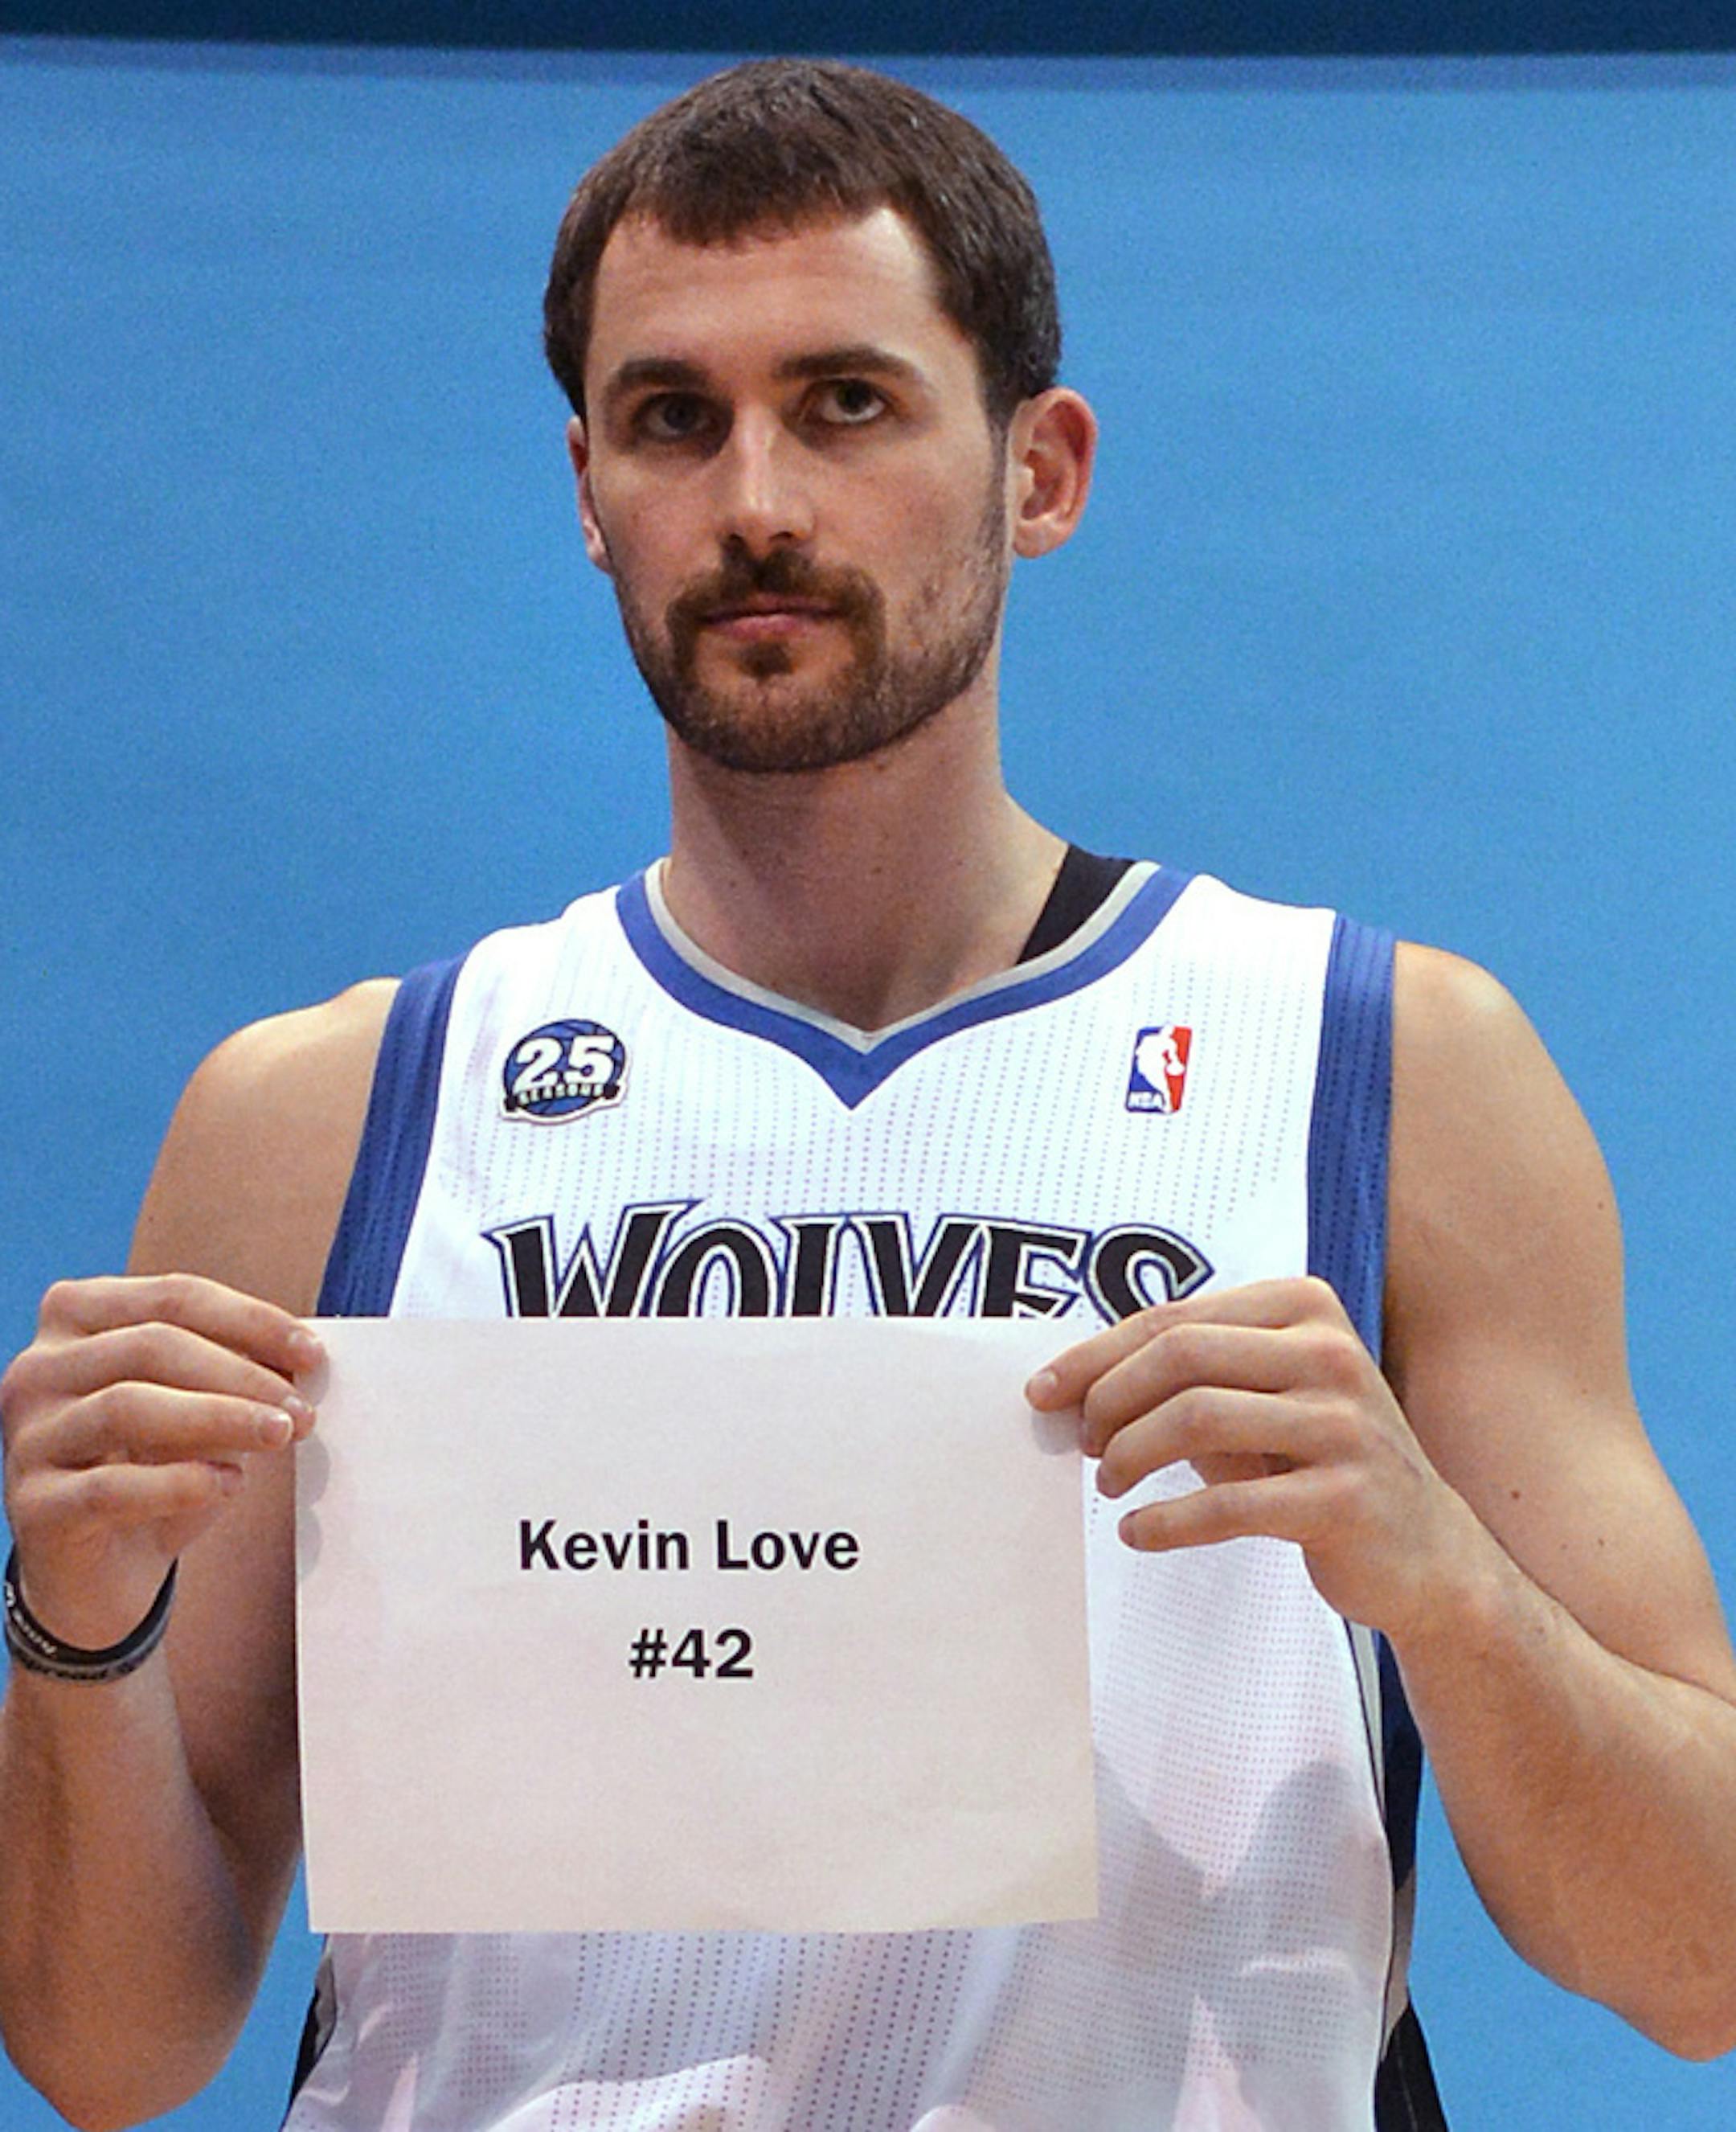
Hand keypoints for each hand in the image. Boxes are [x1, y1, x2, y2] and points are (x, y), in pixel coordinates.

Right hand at [1, 1274, 320, 1654]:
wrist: (105, 1571)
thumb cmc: (157, 1467)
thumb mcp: (201, 1407)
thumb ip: (236, 1373)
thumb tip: (299, 1358)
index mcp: (78, 1317)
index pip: (172, 1297)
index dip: (250, 1320)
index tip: (312, 1353)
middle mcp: (39, 1368)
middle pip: (151, 1346)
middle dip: (240, 1375)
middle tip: (300, 1410)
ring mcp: (28, 1436)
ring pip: (127, 1407)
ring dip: (219, 1419)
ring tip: (279, 1436)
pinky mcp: (33, 1505)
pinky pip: (110, 1486)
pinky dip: (180, 1482)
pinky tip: (228, 1484)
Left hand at [1027, 1276, 1487, 1640]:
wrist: (1426, 1551)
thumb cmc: (1319, 1462)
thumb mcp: (1261, 1397)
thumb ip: (1187, 1376)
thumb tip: (1073, 1383)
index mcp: (1303, 1307)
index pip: (1172, 1318)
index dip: (1096, 1355)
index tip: (1043, 1390)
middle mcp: (1329, 1354)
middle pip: (1179, 1357)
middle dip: (1108, 1400)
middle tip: (1080, 1443)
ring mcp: (1344, 1424)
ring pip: (1196, 1419)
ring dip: (1129, 1455)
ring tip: (1108, 1482)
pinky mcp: (1346, 1498)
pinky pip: (1227, 1504)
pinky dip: (1165, 1520)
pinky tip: (1138, 1532)